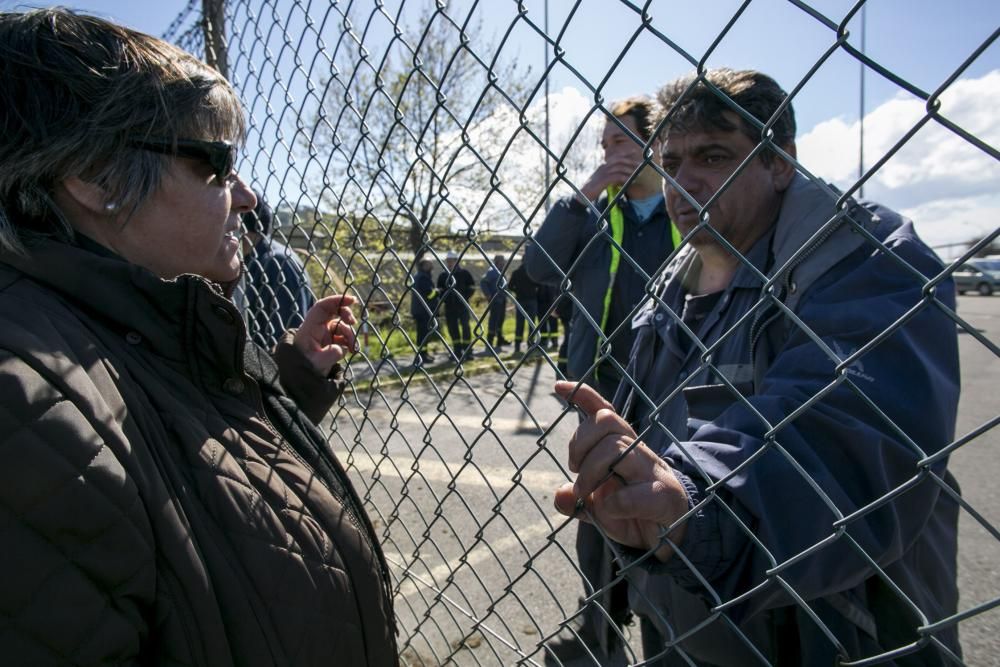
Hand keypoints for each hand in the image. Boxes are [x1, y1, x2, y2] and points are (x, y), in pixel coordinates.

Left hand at [293, 294, 357, 376]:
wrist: (301, 377)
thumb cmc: (304, 368)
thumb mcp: (316, 363)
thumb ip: (330, 354)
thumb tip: (341, 348)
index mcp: (310, 328)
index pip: (322, 307)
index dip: (336, 300)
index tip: (352, 300)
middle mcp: (318, 328)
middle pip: (333, 311)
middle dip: (346, 313)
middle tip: (353, 321)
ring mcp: (325, 335)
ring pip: (342, 326)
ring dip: (350, 335)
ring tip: (353, 348)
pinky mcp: (331, 342)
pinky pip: (344, 337)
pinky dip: (350, 342)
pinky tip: (352, 351)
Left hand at [553, 381, 689, 560]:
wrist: (673, 534)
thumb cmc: (634, 514)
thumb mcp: (600, 506)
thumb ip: (579, 501)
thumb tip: (560, 496)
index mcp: (622, 447)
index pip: (605, 412)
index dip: (583, 395)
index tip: (559, 385)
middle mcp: (637, 451)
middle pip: (606, 422)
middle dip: (579, 443)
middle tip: (575, 470)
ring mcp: (651, 471)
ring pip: (616, 448)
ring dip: (591, 473)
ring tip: (585, 495)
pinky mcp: (663, 495)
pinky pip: (633, 493)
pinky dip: (613, 503)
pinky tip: (610, 511)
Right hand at [578, 138, 645, 201]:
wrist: (582, 196)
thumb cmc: (592, 190)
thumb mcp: (603, 182)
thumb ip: (612, 179)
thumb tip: (623, 179)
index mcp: (603, 167)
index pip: (616, 157)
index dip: (626, 153)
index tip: (635, 152)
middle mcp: (602, 168)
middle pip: (618, 160)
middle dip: (630, 162)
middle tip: (639, 165)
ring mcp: (602, 174)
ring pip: (618, 168)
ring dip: (629, 170)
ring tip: (636, 175)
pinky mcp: (602, 181)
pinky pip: (615, 177)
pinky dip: (623, 178)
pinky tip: (629, 181)